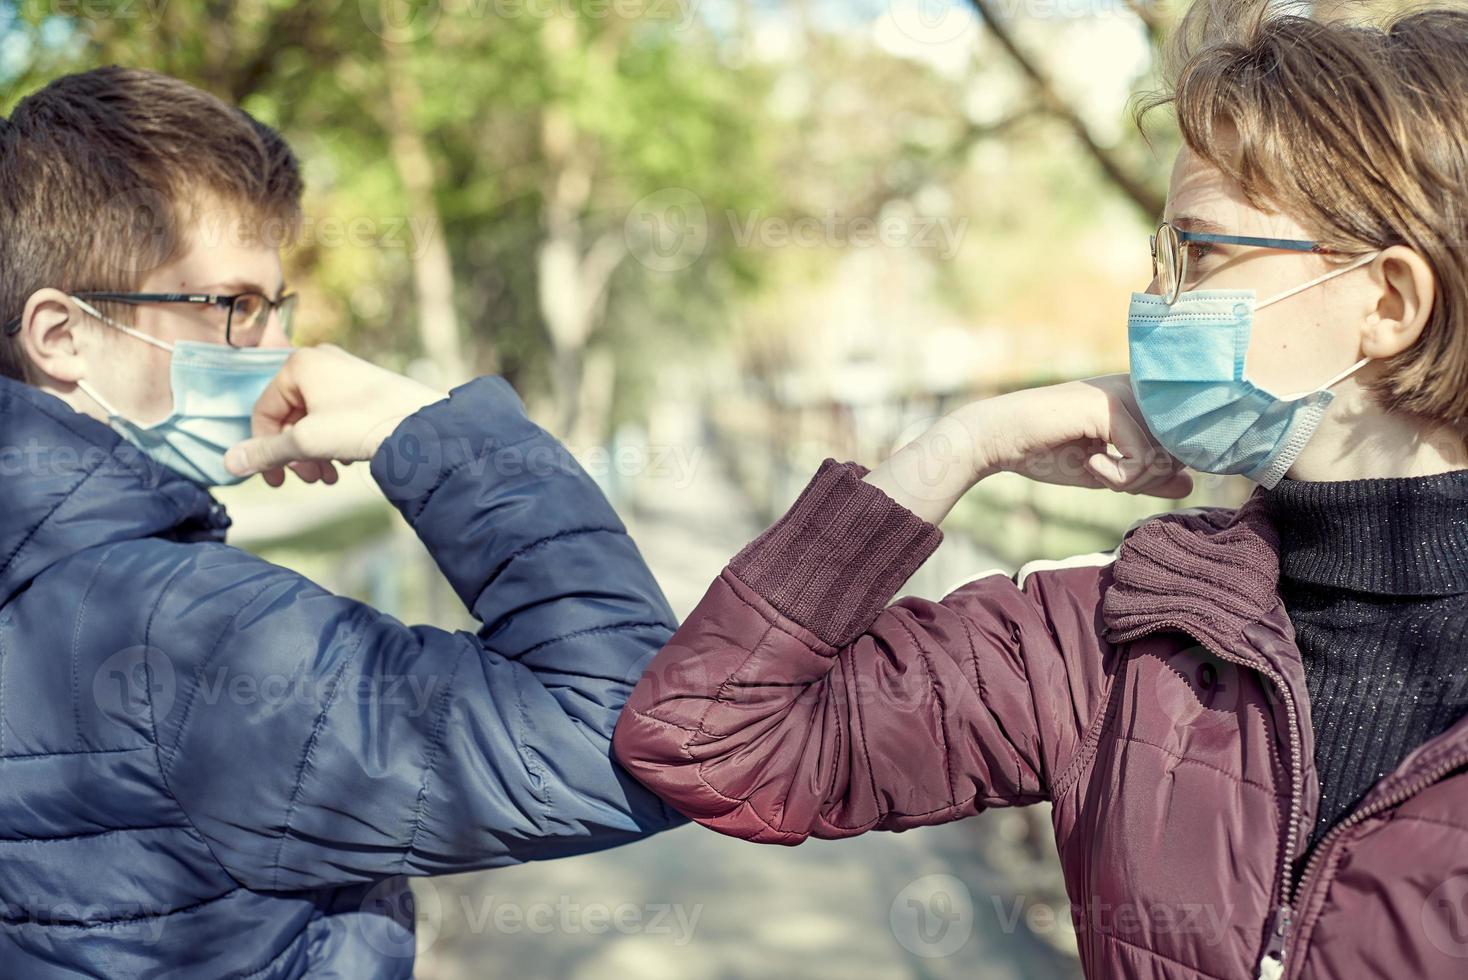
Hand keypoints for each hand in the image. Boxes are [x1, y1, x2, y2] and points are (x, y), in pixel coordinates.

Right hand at [223, 345, 446, 487]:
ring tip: (328, 477)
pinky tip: (346, 461)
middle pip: (289, 416)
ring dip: (314, 452)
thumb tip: (229, 464)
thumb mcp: (306, 443)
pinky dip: (333, 441)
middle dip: (295, 454)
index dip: (264, 448)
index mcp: (300, 364)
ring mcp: (345, 372)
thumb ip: (266, 453)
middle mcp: (321, 360)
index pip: (264, 410)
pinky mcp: (365, 388)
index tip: (276, 480)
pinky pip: (335, 416)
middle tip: (309, 480)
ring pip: (313, 419)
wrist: (423, 425)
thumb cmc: (363, 425)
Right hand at [977, 374, 1191, 494]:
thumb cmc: (1046, 452)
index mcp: (1138, 398)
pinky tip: (1089, 462)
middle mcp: (1137, 389)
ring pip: (1165, 455)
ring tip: (1095, 468)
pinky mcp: (1112, 406)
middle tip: (1107, 474)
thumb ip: (1146, 476)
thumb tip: (1190, 485)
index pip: (1180, 441)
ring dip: (1130, 480)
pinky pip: (1142, 458)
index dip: (1158, 472)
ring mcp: (1126, 393)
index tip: (1120, 475)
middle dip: (1146, 478)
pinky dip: (1118, 476)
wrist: (1000, 439)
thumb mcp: (1106, 471)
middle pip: (1178, 450)